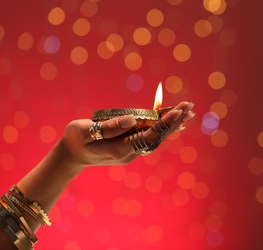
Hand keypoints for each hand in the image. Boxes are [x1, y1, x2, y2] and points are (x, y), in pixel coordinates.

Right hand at [62, 101, 194, 165]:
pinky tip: (174, 122)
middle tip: (190, 107)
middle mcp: (131, 152)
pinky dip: (163, 127)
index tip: (177, 111)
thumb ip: (108, 127)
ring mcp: (132, 151)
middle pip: (158, 136)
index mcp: (121, 149)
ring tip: (188, 112)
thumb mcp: (85, 131)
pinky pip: (151, 136)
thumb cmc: (76, 140)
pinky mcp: (131, 146)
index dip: (164, 123)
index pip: (149, 136)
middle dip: (174, 121)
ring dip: (172, 124)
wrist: (72, 156)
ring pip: (157, 136)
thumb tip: (132, 119)